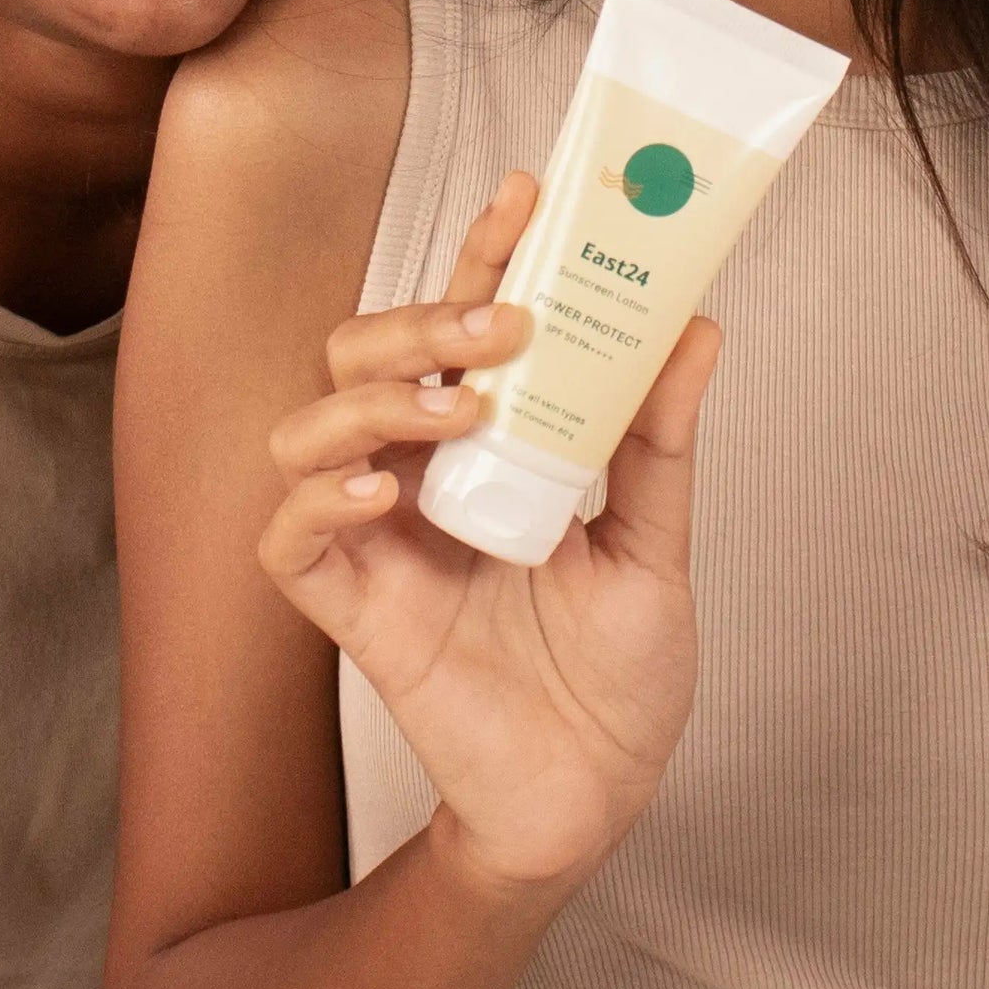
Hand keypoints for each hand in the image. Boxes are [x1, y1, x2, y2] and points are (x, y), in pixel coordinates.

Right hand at [256, 170, 721, 899]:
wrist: (600, 797)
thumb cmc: (619, 676)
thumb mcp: (655, 542)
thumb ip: (658, 440)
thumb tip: (699, 324)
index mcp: (487, 443)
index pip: (461, 324)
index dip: (480, 253)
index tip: (526, 192)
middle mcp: (420, 476)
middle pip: (362, 353)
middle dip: (420, 318)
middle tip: (502, 323)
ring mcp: (378, 541)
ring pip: (306, 427)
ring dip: (374, 399)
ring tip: (457, 409)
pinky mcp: (353, 614)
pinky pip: (290, 540)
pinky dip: (320, 500)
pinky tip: (381, 489)